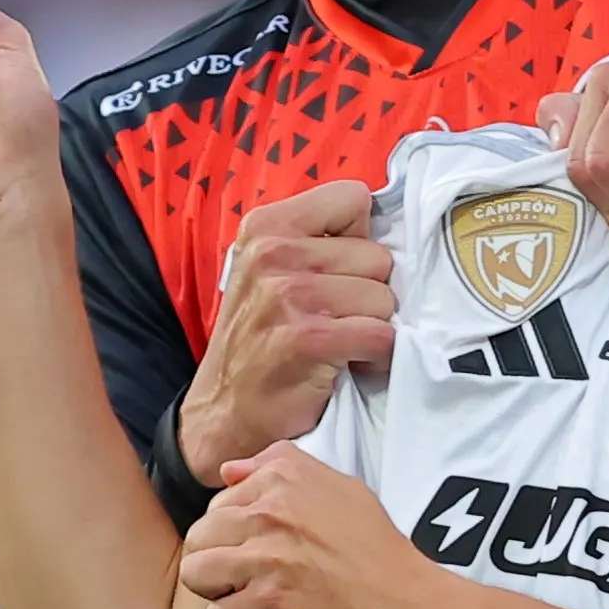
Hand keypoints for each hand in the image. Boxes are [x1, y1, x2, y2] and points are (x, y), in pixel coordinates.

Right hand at [177, 182, 393, 481]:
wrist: (224, 410)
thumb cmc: (258, 338)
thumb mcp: (269, 270)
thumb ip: (316, 240)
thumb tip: (383, 228)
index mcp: (267, 226)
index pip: (352, 198)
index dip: (358, 238)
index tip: (339, 270)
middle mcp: (274, 253)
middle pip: (377, 254)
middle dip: (367, 290)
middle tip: (336, 317)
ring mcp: (288, 294)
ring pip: (384, 297)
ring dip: (371, 326)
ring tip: (339, 341)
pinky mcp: (307, 338)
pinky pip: (380, 335)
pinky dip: (375, 356)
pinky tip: (347, 363)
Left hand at [181, 448, 439, 608]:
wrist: (409, 607)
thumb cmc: (378, 554)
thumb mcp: (341, 489)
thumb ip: (279, 470)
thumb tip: (226, 471)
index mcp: (284, 477)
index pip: (217, 503)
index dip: (236, 534)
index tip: (268, 550)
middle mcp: (271, 510)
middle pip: (198, 537)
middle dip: (219, 562)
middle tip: (256, 580)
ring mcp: (268, 556)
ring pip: (196, 574)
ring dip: (220, 594)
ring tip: (254, 600)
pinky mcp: (270, 602)